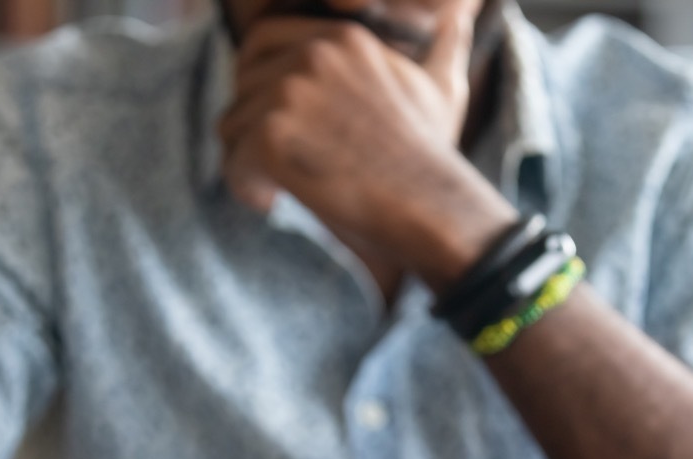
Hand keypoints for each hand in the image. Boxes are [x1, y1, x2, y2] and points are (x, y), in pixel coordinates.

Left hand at [218, 2, 516, 287]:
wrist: (430, 206)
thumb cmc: (433, 159)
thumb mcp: (441, 87)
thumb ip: (443, 46)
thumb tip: (459, 16)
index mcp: (344, 38)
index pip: (263, 39)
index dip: (256, 80)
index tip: (272, 119)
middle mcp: (314, 55)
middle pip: (242, 82)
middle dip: (249, 123)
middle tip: (271, 161)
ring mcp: (291, 92)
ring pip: (233, 124)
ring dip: (248, 160)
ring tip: (276, 187)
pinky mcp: (273, 135)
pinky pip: (233, 161)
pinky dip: (246, 188)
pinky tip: (271, 202)